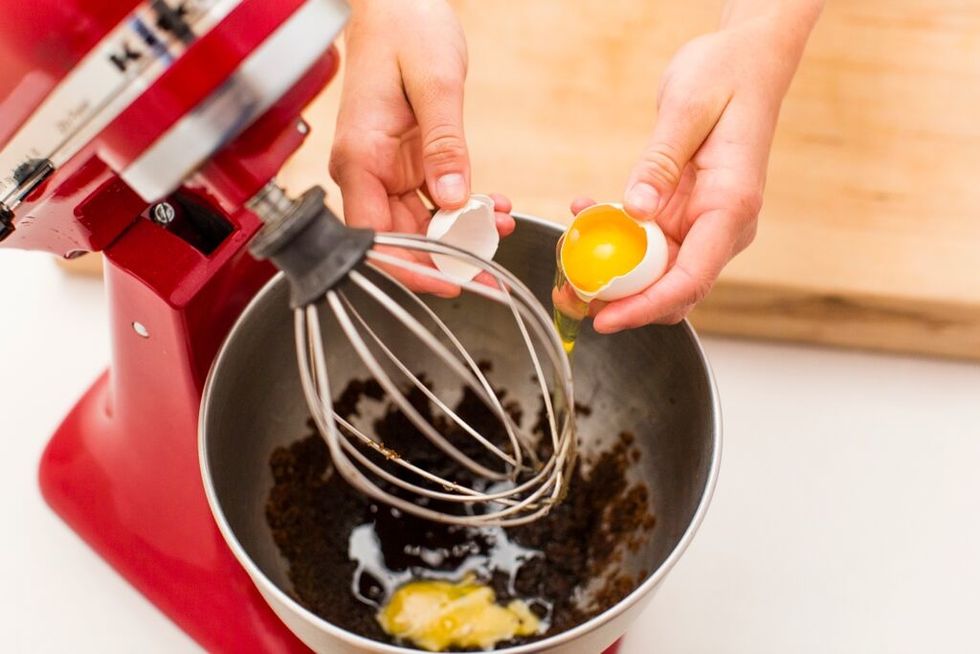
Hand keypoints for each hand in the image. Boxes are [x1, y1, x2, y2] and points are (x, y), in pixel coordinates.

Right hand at [329, 0, 513, 293]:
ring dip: (459, 236)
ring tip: (501, 231)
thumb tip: (452, 200)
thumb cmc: (405, 28)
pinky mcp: (404, 162)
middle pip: (398, 239)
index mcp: (360, 157)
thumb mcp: (435, 84)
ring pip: (418, 224)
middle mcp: (366, 170)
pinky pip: (430, 201)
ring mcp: (385, 168)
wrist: (399, 3)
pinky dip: (461, 211)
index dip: (410, 268)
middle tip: (490, 273)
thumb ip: (444, 145)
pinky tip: (492, 209)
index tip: (450, 285)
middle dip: (444, 261)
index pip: (374, 237)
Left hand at [588, 7, 818, 331]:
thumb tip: (635, 210)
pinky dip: (614, 238)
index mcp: (731, 206)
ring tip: (568, 256)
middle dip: (622, 302)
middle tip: (572, 296)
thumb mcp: (686, 109)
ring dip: (612, 272)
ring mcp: (703, 222)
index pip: (691, 278)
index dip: (647, 306)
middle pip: (672, 288)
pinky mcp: (684, 213)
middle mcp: (721, 225)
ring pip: (655, 272)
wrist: (747, 62)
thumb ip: (659, 163)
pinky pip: (646, 242)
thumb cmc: (726, 77)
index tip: (608, 319)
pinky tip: (587, 213)